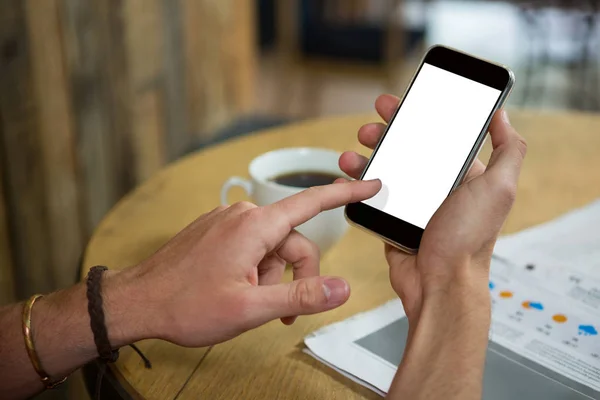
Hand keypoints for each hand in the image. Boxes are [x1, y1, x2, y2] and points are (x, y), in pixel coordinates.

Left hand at [115, 179, 380, 346]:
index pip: (312, 202)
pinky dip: (256, 270)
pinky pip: (251, 246)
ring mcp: (227, 223)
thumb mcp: (250, 308)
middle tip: (283, 313)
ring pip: (272, 247)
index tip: (371, 184)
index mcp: (254, 227)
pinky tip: (238, 291)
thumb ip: (300, 298)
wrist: (136, 302)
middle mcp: (242, 217)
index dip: (346, 193)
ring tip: (250, 304)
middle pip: (293, 240)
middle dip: (295, 276)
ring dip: (272, 277)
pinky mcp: (216, 233)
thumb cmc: (185, 305)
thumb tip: (341, 288)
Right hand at [339, 94, 526, 321]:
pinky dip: (355, 188)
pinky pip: (370, 199)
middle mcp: (436, 188)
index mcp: (461, 176)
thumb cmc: (468, 239)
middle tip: (368, 128)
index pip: (436, 136)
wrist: (440, 284)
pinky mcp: (392, 222)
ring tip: (350, 157)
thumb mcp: (498, 188)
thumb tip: (502, 115)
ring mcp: (411, 205)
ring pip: (383, 172)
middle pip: (405, 150)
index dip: (415, 116)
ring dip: (364, 159)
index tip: (396, 104)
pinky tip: (345, 180)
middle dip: (384, 134)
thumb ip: (507, 150)